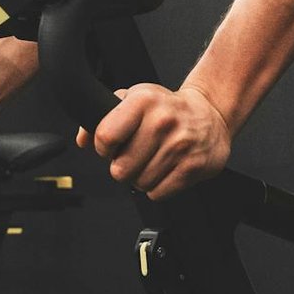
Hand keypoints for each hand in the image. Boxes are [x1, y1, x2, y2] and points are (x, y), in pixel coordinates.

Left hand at [85, 82, 231, 198]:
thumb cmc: (167, 109)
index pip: (105, 137)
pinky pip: (158, 193)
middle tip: (137, 156)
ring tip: (155, 160)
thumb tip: (83, 141)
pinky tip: (167, 169)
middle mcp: (162, 121)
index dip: (103, 148)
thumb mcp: (134, 100)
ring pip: (139, 183)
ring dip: (143, 177)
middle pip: (120, 169)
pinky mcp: (193, 166)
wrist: (211, 114)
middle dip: (124, 167)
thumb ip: (103, 117)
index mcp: (143, 101)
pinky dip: (159, 187)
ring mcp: (180, 145)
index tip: (112, 147)